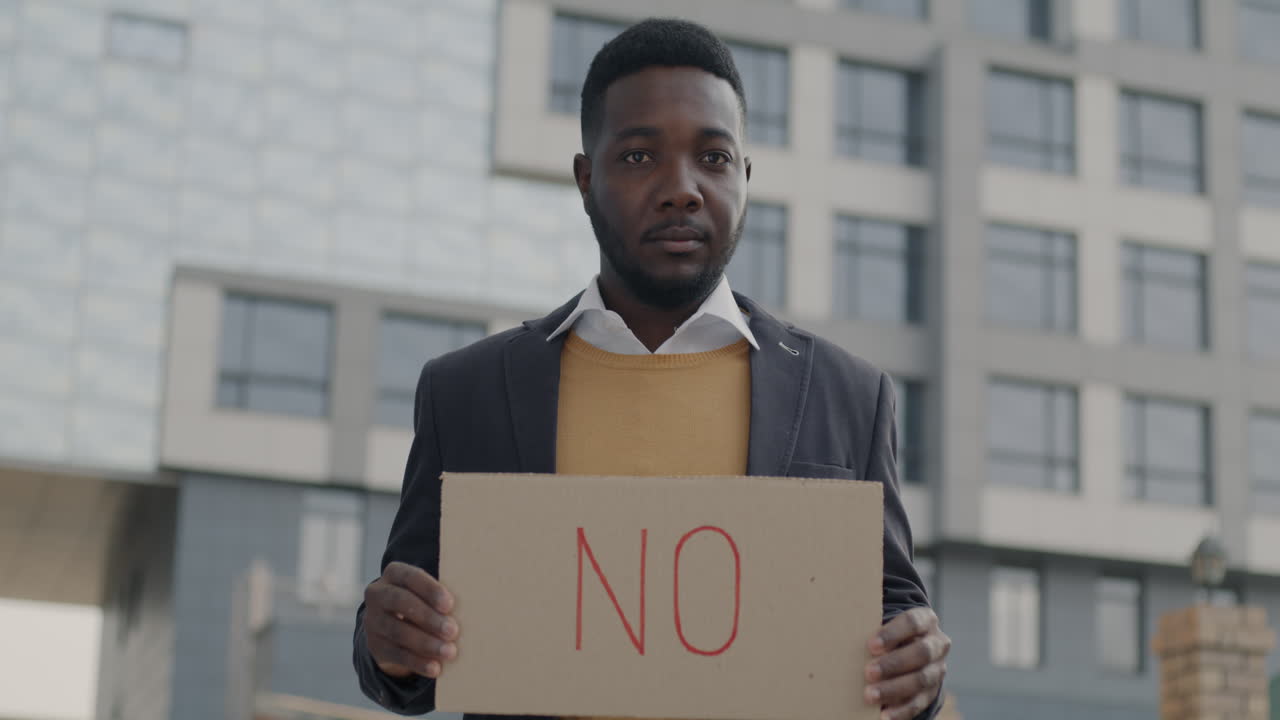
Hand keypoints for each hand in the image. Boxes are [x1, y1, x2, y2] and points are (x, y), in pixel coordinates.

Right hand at [362, 561, 459, 679]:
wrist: (393, 628)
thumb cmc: (423, 602)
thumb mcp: (427, 593)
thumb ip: (441, 596)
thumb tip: (471, 609)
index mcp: (394, 574)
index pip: (410, 576)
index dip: (429, 590)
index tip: (449, 605)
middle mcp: (377, 594)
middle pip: (400, 602)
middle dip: (428, 617)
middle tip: (453, 631)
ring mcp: (372, 620)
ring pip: (398, 631)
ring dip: (426, 643)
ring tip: (449, 652)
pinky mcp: (375, 645)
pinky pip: (396, 654)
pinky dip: (417, 662)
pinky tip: (435, 668)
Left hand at [863, 607, 949, 719]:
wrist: (907, 649)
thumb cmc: (886, 633)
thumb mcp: (883, 623)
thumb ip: (870, 623)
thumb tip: (842, 626)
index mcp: (925, 619)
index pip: (913, 623)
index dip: (892, 634)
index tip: (870, 646)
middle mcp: (936, 644)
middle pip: (920, 653)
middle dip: (894, 664)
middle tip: (868, 672)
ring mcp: (937, 669)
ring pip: (921, 680)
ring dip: (894, 689)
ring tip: (870, 695)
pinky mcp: (932, 692)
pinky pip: (919, 703)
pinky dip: (901, 711)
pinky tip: (883, 715)